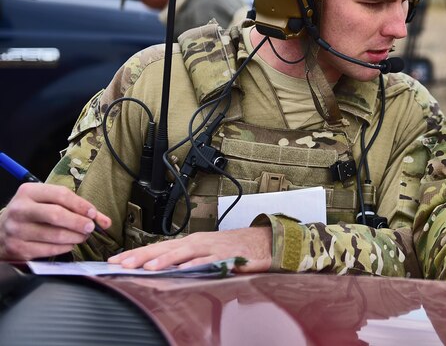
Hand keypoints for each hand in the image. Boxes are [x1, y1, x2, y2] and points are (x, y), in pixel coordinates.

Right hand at [0, 183, 110, 259]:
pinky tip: (69, 244)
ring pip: (55, 235)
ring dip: (75, 237)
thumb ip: (74, 206)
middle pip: (57, 215)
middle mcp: (20, 210)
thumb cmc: (31, 214)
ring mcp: (16, 230)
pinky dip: (65, 248)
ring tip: (82, 236)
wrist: (0, 232)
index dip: (81, 205)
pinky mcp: (18, 248)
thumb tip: (104, 220)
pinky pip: (49, 250)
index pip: (60, 195)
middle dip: (79, 222)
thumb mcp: (46, 202)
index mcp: (28, 192)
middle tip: (90, 227)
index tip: (93, 214)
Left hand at [108, 227, 272, 271]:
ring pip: (180, 253)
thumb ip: (186, 262)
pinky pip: (204, 260)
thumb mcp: (206, 254)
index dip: (136, 254)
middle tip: (119, 263)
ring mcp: (209, 248)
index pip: (157, 248)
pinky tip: (177, 269)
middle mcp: (196, 243)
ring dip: (161, 260)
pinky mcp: (223, 255)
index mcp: (190, 243)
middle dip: (140, 256)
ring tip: (142, 267)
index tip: (115, 260)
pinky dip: (190, 264)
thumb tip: (161, 271)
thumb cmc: (233, 249)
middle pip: (163, 249)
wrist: (262, 242)